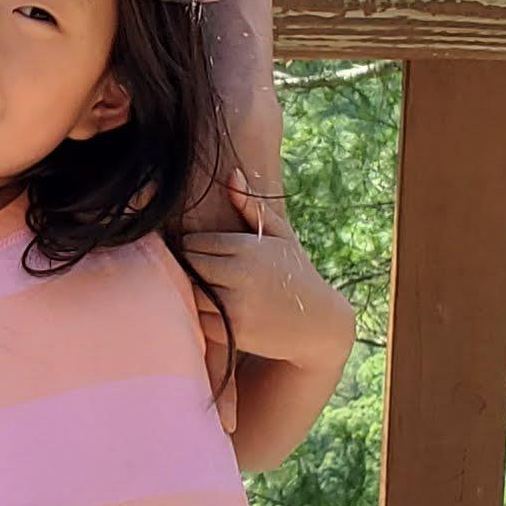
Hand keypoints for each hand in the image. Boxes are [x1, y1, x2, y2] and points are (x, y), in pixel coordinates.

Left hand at [183, 171, 352, 368]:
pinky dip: (201, 315)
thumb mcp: (281, 235)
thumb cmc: (297, 272)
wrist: (319, 323)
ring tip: (208, 291)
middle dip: (189, 268)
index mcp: (246, 247)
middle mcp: (237, 275)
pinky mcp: (231, 332)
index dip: (194, 247)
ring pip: (189, 293)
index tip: (203, 253)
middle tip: (200, 272)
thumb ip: (252, 206)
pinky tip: (217, 311)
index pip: (193, 242)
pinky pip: (198, 320)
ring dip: (192, 292)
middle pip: (187, 266)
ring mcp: (233, 306)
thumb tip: (232, 173)